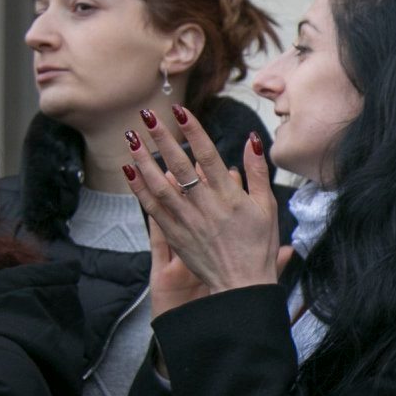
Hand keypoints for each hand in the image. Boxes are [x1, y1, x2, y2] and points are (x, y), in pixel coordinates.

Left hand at [124, 106, 282, 302]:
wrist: (241, 284)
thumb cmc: (258, 246)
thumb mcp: (266, 206)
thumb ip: (257, 171)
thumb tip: (252, 139)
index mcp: (229, 196)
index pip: (207, 156)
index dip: (193, 131)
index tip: (180, 111)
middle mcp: (205, 206)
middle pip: (179, 166)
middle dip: (161, 138)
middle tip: (147, 115)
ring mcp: (187, 221)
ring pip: (159, 185)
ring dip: (143, 160)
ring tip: (131, 138)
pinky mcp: (175, 235)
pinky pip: (152, 208)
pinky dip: (139, 188)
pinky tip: (129, 170)